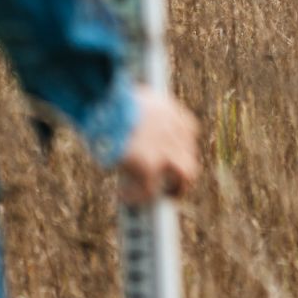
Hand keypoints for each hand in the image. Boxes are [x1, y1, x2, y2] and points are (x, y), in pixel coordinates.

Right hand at [118, 85, 200, 203]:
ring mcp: (167, 150)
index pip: (189, 133)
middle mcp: (177, 131)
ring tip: (162, 197)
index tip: (168, 156)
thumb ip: (142, 114)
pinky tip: (123, 195)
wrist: (107, 105)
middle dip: (182, 171)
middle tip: (170, 182)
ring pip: (186, 176)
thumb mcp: (137, 100)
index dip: (179, 147)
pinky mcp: (151, 166)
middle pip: (190, 155)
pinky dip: (137, 196)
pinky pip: (149, 190)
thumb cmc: (113, 100)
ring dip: (176, 188)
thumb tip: (130, 125)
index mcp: (174, 113)